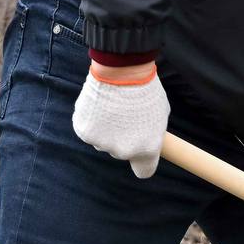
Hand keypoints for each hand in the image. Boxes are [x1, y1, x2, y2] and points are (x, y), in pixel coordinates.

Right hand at [71, 63, 168, 177]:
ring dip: (106, 129)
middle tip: (125, 115)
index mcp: (147, 149)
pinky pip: (89, 131)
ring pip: (103, 142)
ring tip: (112, 107)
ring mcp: (102, 143)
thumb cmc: (144, 89)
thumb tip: (144, 140)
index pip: (144, 171)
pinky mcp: (84, 131)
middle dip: (123, 138)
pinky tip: (98, 106)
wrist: (121, 72)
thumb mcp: (159, 115)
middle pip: (122, 153)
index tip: (140, 154)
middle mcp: (123, 151)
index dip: (142, 162)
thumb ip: (150, 134)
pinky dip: (92, 121)